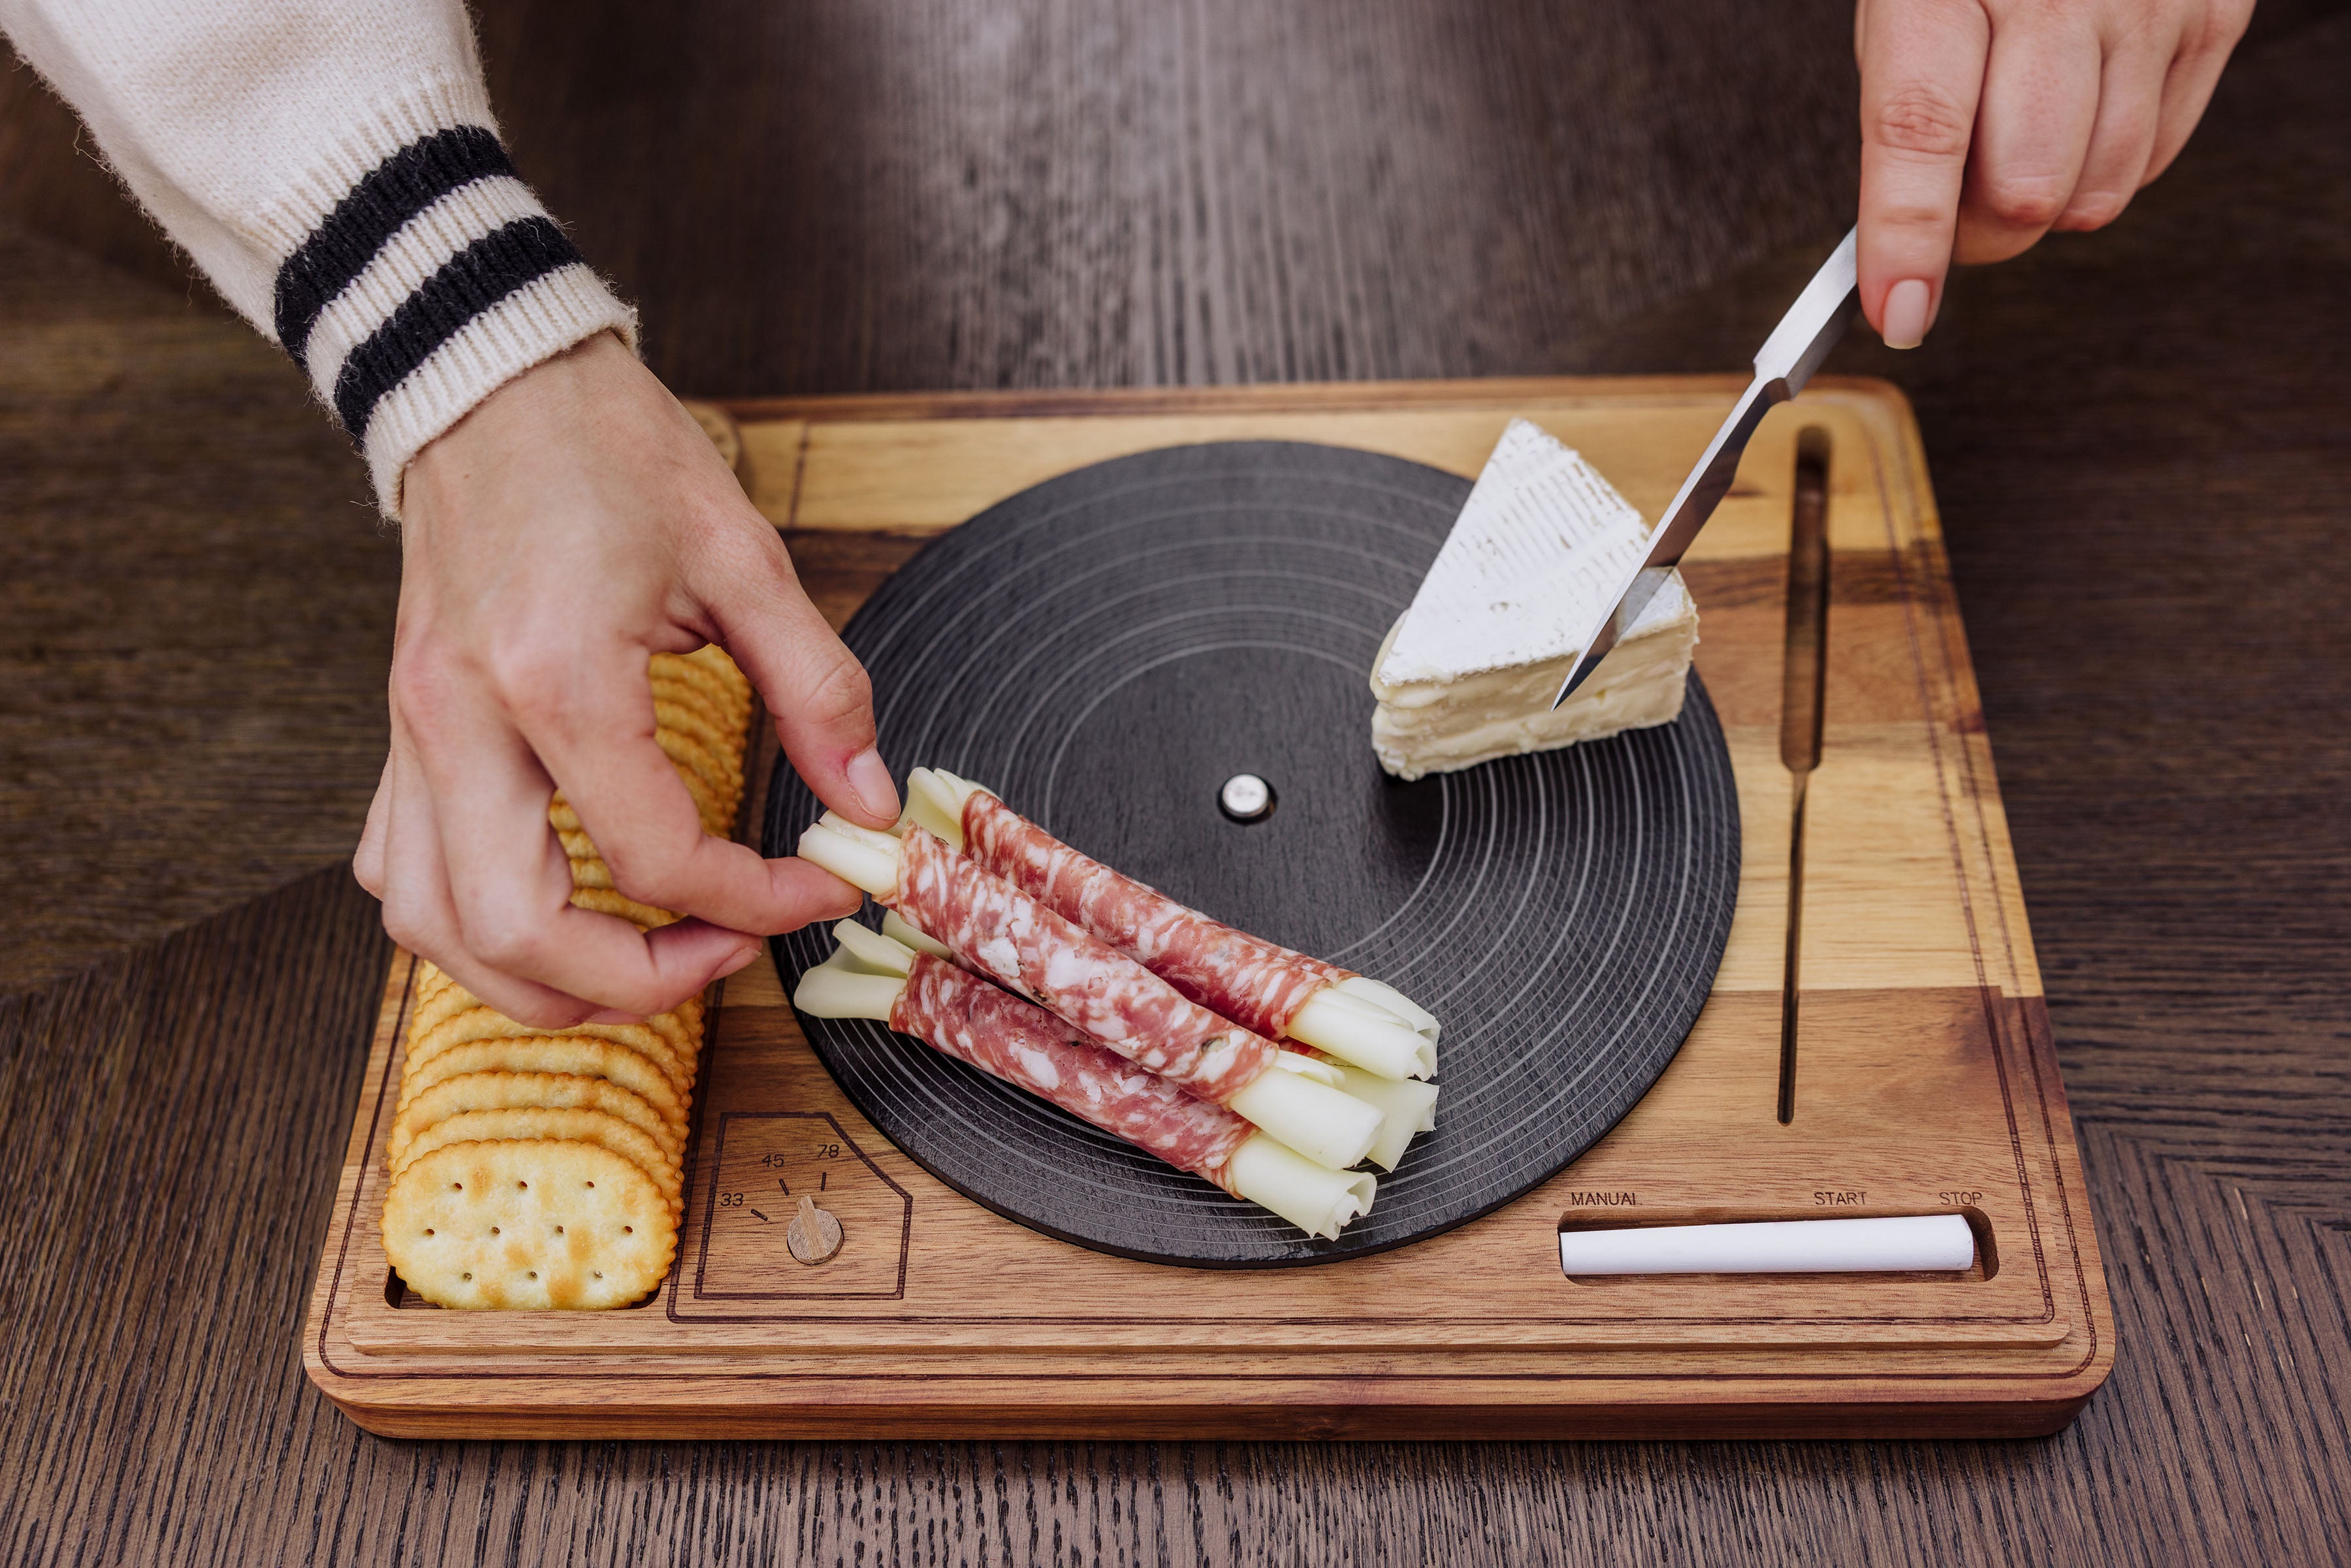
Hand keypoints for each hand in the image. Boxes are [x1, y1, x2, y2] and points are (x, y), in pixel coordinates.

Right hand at [352, 332, 896, 1026]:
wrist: (487, 378)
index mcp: (558, 679)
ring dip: (541, 980)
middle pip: (520, 935)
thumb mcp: (742, 556)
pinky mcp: (398, 733)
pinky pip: (401, 875)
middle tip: (727, 951)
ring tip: (642, 961)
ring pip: (437, 930)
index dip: (758, 901)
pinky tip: (552, 906)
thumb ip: (817, 690)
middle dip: (638, 982)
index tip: (821, 884)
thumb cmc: (605, 449)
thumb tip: (870, 803)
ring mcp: (412, 734)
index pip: (658, 857)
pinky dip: (470, 926)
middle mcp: (463, 723)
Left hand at [1854, 0, 2251, 346]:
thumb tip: (1903, 251)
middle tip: (1952, 208)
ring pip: (2097, 193)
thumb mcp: (1904, 6)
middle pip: (2023, 188)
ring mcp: (2149, 4)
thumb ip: (1904, 117)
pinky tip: (2079, 110)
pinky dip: (2105, 164)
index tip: (1898, 314)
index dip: (1910, 237)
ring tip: (2020, 137)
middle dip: (1976, 233)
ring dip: (2046, 202)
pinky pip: (2154, 158)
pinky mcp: (2213, 16)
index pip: (1923, 131)